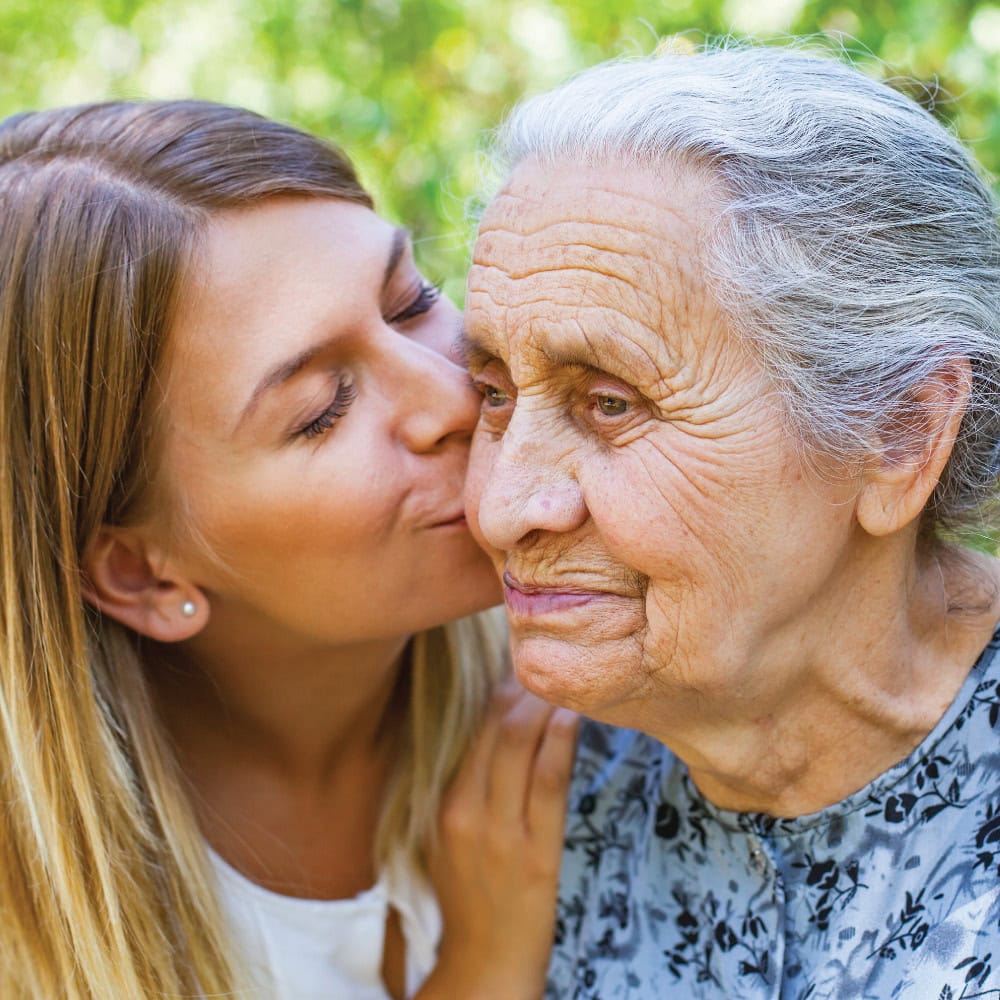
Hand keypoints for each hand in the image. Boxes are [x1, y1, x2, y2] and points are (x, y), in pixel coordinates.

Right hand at [417, 683, 578, 999]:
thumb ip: (467, 785)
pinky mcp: (534, 852)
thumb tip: (498, 729)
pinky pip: (548, 782)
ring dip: (545, 704)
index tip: (522, 663)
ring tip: (566, 681)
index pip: (471, 727)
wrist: (485, 962)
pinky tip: (574, 717)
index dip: (498, 688)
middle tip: (549, 663)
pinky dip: (561, 741)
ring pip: (519, 744)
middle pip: (494, 725)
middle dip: (523, 686)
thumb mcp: (450, 835)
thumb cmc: (471, 893)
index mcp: (443, 802)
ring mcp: (499, 832)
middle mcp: (464, 810)